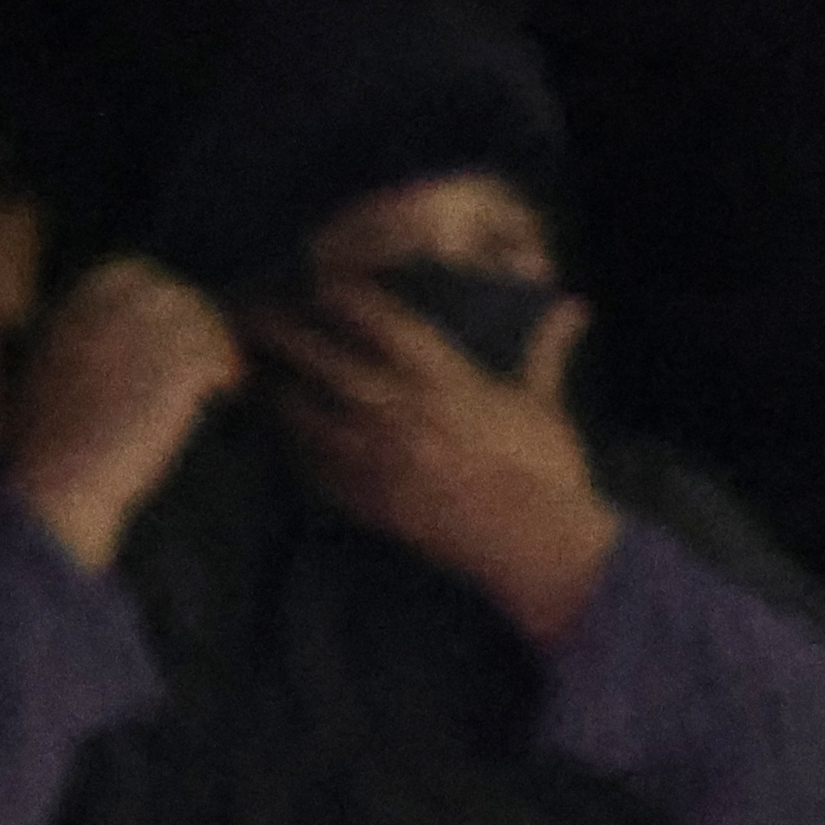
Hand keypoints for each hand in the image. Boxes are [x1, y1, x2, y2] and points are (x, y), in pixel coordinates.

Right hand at [4, 256, 241, 570]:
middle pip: (170, 291)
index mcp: (66, 311)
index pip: (130, 274)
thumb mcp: (51, 376)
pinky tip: (228, 389)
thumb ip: (87, 343)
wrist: (50, 485)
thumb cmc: (48, 449)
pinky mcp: (169, 365)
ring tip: (224, 377)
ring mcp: (136, 335)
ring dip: (216, 342)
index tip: (179, 329)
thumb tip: (139, 340)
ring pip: (198, 317)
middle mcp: (100, 313)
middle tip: (212, 355)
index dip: (162, 298)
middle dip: (196, 318)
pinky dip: (226, 364)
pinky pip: (214, 347)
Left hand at [251, 272, 614, 643]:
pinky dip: (297, 454)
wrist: (537, 545)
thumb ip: (545, 352)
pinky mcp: (370, 500)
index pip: (384, 324)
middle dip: (285, 333)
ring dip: (278, 393)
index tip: (319, 279)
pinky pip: (317, 470)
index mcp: (446, 381)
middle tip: (250, 313)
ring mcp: (378, 458)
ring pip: (307, 416)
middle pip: (325, 361)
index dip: (346, 296)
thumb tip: (573, 307)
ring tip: (257, 376)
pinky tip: (286, 443)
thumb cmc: (548, 471)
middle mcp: (400, 411)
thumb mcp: (546, 405)